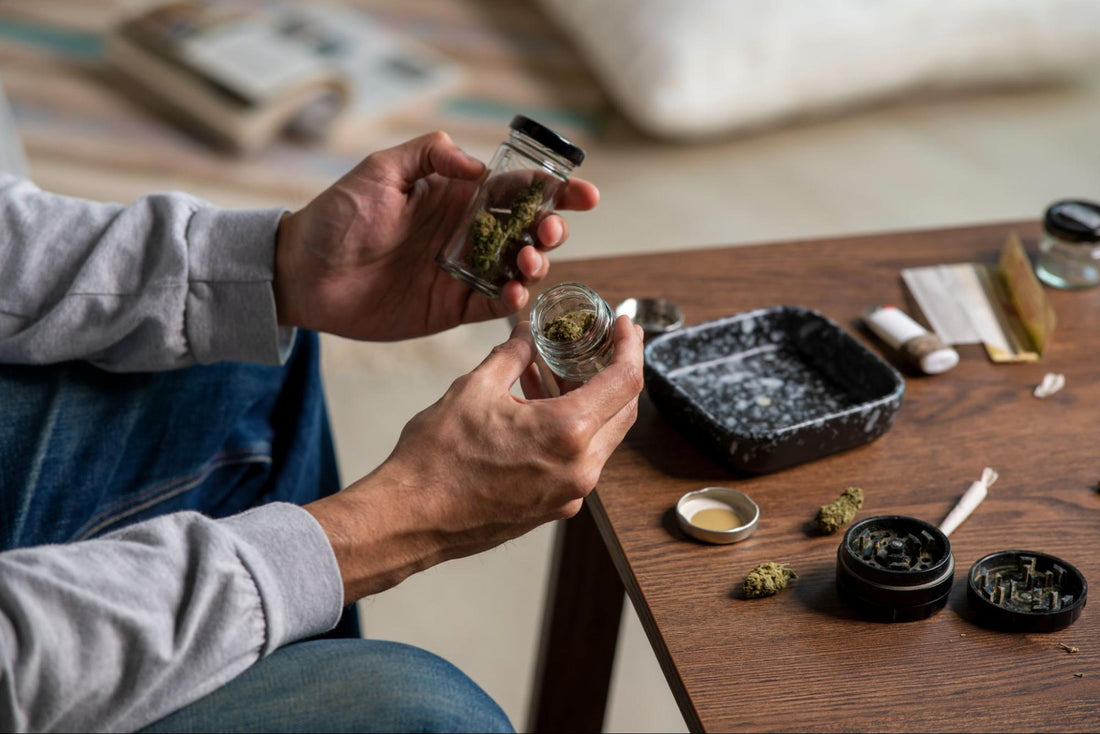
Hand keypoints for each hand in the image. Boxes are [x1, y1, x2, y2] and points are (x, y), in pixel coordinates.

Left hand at [274, 131, 599, 340]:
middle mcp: (467, 233)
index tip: (584, 194)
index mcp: (456, 196)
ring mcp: (463, 271)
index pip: (517, 190)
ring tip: (528, 262)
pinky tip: (512, 293)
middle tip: (548, 232)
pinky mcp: (451, 306)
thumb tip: (478, 166)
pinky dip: (511, 301)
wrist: (304, 273)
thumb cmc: (336, 216)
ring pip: (519, 269)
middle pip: (529, 231)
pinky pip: (493, 305)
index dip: (555, 190)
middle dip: (553, 229)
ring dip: (537, 264)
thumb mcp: (380, 171)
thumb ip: (430, 157)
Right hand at [304, 315, 643, 600]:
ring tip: (565, 372)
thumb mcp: (474, 389)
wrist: (410, 519)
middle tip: (608, 343)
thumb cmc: (436, 460)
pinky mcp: (553, 509)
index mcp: (567, 432)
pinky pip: (580, 462)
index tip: (625, 326)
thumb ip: (511, 356)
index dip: (631, 346)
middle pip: (624, 411)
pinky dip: (573, 431)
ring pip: (603, 439)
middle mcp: (579, 469)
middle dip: (620, 372)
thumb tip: (526, 334)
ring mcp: (569, 494)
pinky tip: (544, 409)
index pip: (624, 381)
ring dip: (594, 402)